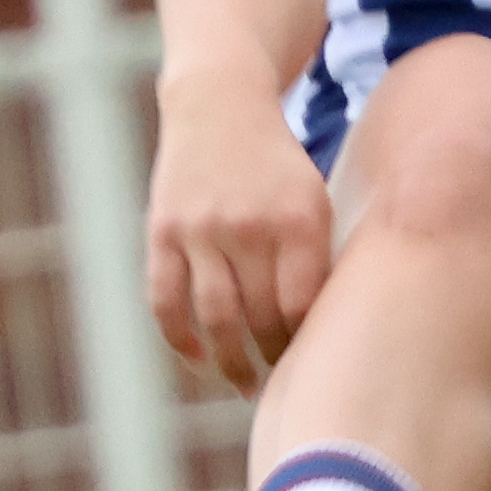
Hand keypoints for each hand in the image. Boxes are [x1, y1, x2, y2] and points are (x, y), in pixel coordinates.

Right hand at [146, 91, 339, 392]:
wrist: (220, 104)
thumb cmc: (279, 168)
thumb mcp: (317, 200)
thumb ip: (319, 259)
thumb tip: (328, 335)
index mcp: (298, 220)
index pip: (303, 306)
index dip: (307, 344)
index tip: (317, 363)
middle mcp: (248, 226)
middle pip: (261, 316)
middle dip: (273, 357)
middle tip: (284, 382)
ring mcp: (201, 229)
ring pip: (215, 317)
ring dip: (230, 362)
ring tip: (246, 386)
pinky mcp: (163, 231)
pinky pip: (166, 300)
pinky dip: (180, 338)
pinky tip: (199, 360)